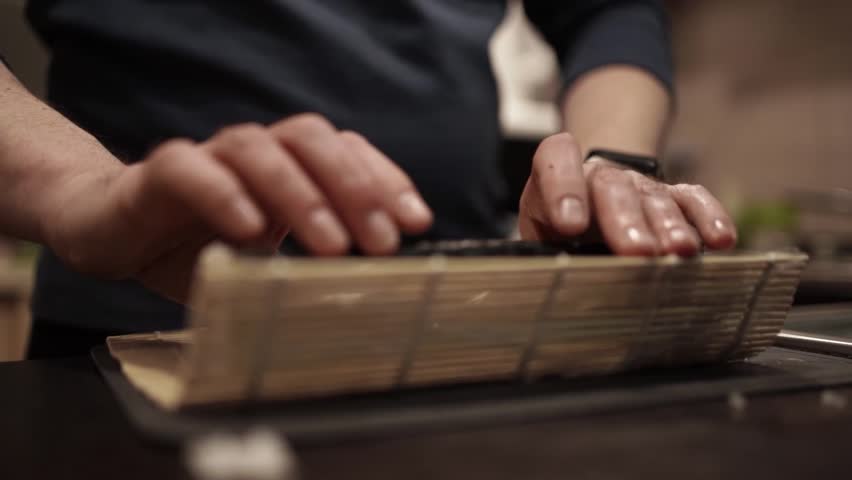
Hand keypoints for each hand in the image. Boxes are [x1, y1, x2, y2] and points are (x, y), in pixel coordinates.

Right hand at [45, 113, 432, 300]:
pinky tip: (250, 231)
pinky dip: (224, 195)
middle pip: (312, 141)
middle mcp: (256, 151)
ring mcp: (209, 157)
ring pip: (260, 150)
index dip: (385, 180)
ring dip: (301, 194)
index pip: (347, 152)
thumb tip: (374, 296)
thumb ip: (308, 265)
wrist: (117, 234)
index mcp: (290, 166)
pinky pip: (193, 170)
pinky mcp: (161, 173)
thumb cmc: (201, 247)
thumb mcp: (268, 262)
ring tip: (330, 244)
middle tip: (381, 242)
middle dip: (354, 188)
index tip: (416, 222)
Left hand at [518, 133, 736, 254]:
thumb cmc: (555, 233)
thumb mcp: (538, 241)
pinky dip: (708, 218)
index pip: (555, 161)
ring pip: (653, 196)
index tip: (569, 225)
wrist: (587, 203)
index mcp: (553, 182)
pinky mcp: (673, 197)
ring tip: (677, 251)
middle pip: (611, 185)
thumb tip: (553, 283)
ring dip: (667, 224)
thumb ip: (543, 252)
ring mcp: (638, 185)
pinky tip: (721, 240)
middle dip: (625, 218)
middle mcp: (600, 177)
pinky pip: (693, 200)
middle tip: (636, 251)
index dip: (563, 187)